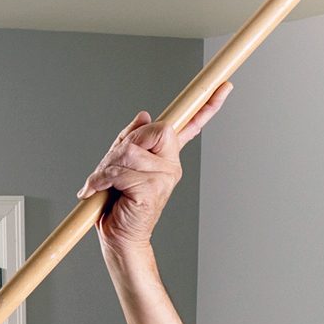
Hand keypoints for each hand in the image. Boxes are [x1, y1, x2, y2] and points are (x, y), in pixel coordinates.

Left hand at [77, 83, 231, 252]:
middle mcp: (171, 165)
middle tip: (108, 168)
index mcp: (167, 156)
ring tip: (101, 183)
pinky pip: (122, 172)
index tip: (225, 86)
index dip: (207, 105)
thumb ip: (131, 138)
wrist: (118, 237)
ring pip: (130, 152)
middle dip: (123, 146)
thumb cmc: (117, 202)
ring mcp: (165, 178)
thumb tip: (144, 114)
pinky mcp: (152, 190)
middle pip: (151, 131)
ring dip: (107, 166)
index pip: (190, 126)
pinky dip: (102, 180)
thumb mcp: (119, 161)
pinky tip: (97, 190)